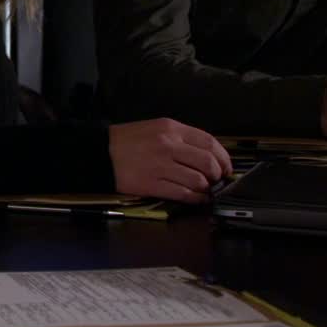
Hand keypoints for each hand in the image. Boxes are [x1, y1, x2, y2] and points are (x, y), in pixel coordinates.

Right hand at [108, 118, 232, 202]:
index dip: (223, 157)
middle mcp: (168, 145)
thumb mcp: (155, 128)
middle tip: (218, 180)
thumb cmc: (126, 141)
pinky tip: (197, 199)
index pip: (209, 142)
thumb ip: (180, 138)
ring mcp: (161, 166)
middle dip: (218, 174)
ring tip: (206, 190)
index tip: (226, 166)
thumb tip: (206, 154)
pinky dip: (195, 199)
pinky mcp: (152, 184)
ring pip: (198, 180)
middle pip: (208, 162)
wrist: (99, 153)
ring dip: (207, 188)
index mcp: (171, 129)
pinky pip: (183, 194)